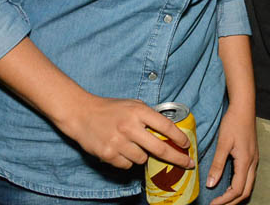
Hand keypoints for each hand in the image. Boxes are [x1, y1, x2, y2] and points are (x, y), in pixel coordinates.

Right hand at [55, 95, 192, 170]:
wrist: (82, 114)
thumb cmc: (111, 109)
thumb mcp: (133, 105)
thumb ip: (149, 116)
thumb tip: (169, 132)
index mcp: (139, 111)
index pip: (166, 127)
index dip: (179, 138)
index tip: (187, 145)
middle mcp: (130, 127)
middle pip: (159, 149)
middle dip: (177, 158)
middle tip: (187, 162)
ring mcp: (118, 142)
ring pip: (142, 159)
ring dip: (142, 156)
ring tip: (132, 144)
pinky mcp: (108, 154)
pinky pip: (127, 165)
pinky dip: (127, 160)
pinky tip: (121, 149)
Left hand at [207, 103, 258, 204]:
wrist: (244, 107)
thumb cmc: (234, 122)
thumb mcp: (223, 143)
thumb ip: (217, 164)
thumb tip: (211, 183)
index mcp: (245, 161)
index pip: (237, 189)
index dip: (224, 200)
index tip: (212, 204)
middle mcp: (253, 163)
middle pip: (245, 191)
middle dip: (232, 202)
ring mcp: (254, 159)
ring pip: (248, 185)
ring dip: (236, 195)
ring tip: (221, 198)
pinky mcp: (252, 156)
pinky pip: (248, 177)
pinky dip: (239, 186)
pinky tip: (229, 185)